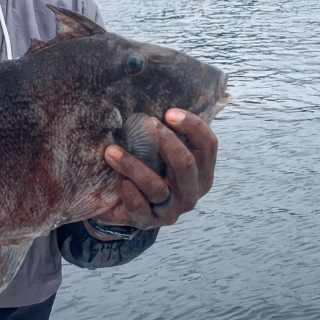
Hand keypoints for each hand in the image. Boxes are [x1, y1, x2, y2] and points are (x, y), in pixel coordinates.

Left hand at [88, 109, 217, 233]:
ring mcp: (171, 211)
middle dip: (164, 141)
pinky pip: (137, 204)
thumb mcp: (160, 152)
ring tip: (111, 150)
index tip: (169, 112)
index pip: (208, 145)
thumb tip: (151, 97)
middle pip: (186, 164)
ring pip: (156, 186)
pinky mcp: (148, 222)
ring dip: (132, 164)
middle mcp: (192, 193)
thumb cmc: (146, 169)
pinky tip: (115, 176)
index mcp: (202, 172)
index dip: (192, 126)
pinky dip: (125, 187)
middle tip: (142, 124)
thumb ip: (165, 133)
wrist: (122, 206)